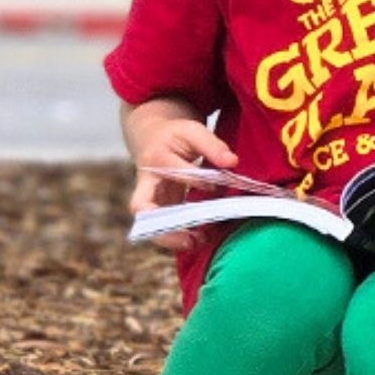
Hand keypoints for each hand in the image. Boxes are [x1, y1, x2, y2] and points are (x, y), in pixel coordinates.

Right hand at [124, 114, 236, 253]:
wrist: (151, 139)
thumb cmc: (174, 137)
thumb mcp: (192, 131)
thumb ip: (212, 145)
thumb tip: (232, 162)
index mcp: (156, 159)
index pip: (173, 172)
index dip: (196, 180)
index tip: (216, 184)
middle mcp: (147, 183)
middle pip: (142, 208)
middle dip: (163, 226)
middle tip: (190, 238)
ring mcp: (150, 199)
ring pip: (150, 224)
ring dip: (172, 238)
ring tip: (199, 242)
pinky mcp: (157, 209)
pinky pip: (164, 228)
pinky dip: (180, 237)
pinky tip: (202, 238)